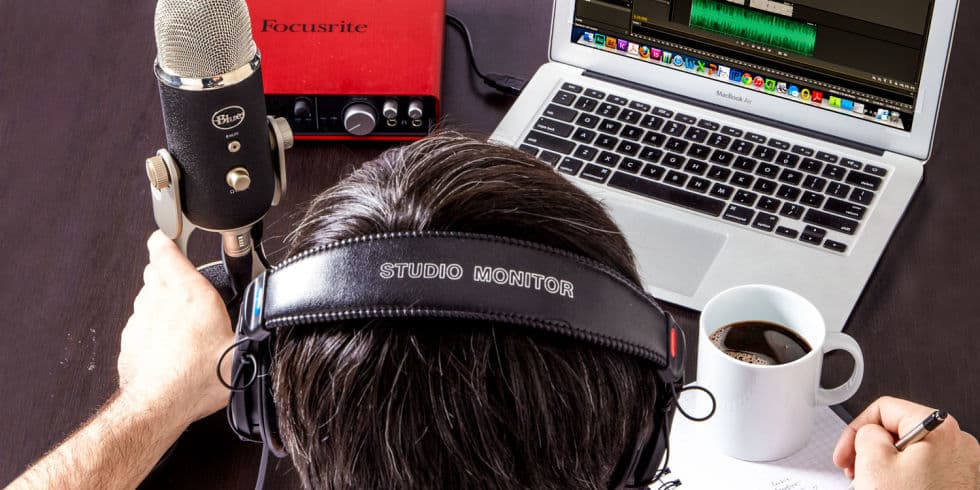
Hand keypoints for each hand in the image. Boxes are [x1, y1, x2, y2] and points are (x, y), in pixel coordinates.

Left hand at [117, 231, 234, 426]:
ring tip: (183, 323)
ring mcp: (140, 319)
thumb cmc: (195, 379)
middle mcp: (159, 299)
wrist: (158, 407)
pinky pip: (141, 323)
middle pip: (155, 270)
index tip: (171, 236)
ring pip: (147, 297)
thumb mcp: (241, 347)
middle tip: (189, 286)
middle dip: (169, 272)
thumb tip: (266, 322)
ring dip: (161, 302)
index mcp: (189, 292)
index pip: (164, 248)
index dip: (167, 239)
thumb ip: (251, 326)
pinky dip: (153, 328)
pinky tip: (170, 345)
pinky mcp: (129, 340)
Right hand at [833, 396, 979, 488]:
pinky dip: (905, 481)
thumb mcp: (873, 462)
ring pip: (911, 454)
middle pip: (899, 431)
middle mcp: (958, 444)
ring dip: (886, 468)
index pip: (885, 409)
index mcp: (939, 428)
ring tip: (875, 488)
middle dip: (872, 451)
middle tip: (856, 471)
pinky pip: (925, 472)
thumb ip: (866, 434)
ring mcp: (963, 467)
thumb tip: (870, 433)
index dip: (856, 429)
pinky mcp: (961, 486)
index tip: (845, 451)